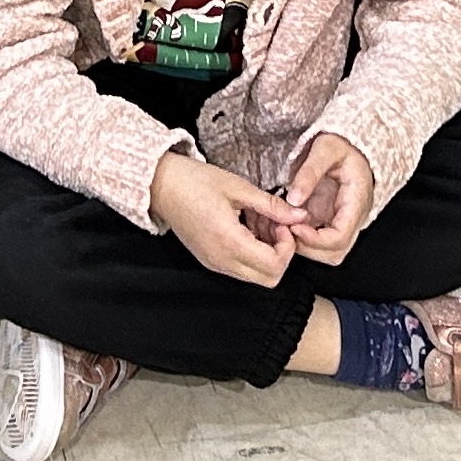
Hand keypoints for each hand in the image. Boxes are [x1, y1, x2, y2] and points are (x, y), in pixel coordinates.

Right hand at [151, 148, 297, 285]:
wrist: (160, 186)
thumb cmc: (195, 181)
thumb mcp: (238, 187)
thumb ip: (271, 205)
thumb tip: (299, 215)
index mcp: (229, 242)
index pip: (274, 265)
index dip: (288, 247)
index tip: (284, 223)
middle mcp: (222, 261)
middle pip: (269, 279)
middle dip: (281, 254)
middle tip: (277, 226)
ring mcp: (215, 264)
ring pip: (256, 275)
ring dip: (267, 254)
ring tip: (261, 222)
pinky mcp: (210, 261)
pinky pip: (240, 268)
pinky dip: (253, 253)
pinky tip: (248, 227)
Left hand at [280, 131, 376, 264]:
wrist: (353, 144)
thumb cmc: (343, 144)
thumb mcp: (325, 149)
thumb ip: (309, 173)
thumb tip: (294, 199)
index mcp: (356, 203)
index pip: (339, 238)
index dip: (315, 239)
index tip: (293, 226)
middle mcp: (351, 219)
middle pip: (333, 253)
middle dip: (307, 246)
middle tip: (286, 227)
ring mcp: (340, 222)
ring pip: (326, 252)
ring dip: (303, 245)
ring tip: (285, 223)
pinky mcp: (329, 221)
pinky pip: (318, 240)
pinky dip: (301, 237)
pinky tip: (287, 221)